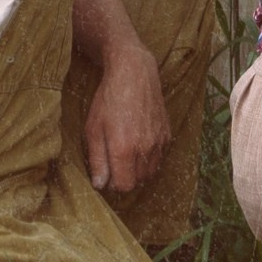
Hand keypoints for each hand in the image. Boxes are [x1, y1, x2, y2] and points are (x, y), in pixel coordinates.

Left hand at [83, 43, 170, 193]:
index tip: (106, 173)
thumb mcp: (93, 129)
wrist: (135, 74)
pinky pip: (159, 158)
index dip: (113, 184)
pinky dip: (149, 158)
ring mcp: (159, 142)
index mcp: (124, 149)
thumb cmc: (109, 100)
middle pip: (138, 182)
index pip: (124, 186)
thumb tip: (99, 184)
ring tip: (125, 153)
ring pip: (150, 172)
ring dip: (138, 170)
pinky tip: (138, 143)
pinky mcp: (167, 134)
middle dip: (125, 177)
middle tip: (114, 161)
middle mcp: (145, 149)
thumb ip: (97, 160)